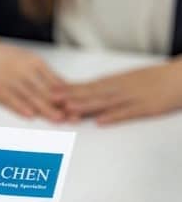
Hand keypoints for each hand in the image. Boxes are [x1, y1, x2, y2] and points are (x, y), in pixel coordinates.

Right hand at [0, 20, 66, 120]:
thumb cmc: (3, 59)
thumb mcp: (25, 60)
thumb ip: (42, 74)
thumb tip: (62, 88)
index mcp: (34, 63)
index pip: (56, 82)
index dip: (69, 96)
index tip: (81, 106)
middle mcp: (24, 71)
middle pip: (46, 91)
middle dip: (62, 105)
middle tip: (75, 117)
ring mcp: (10, 81)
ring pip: (31, 97)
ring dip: (45, 109)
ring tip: (58, 119)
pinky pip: (11, 101)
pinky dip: (21, 108)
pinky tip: (30, 115)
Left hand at [53, 60, 181, 124]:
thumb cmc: (153, 80)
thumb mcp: (126, 81)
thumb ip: (105, 89)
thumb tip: (83, 96)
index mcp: (114, 82)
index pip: (86, 86)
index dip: (67, 90)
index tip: (48, 92)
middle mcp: (120, 88)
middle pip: (91, 93)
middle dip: (70, 97)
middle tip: (50, 101)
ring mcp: (132, 97)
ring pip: (105, 102)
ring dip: (86, 106)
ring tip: (69, 110)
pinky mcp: (146, 107)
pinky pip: (128, 112)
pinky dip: (114, 116)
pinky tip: (101, 121)